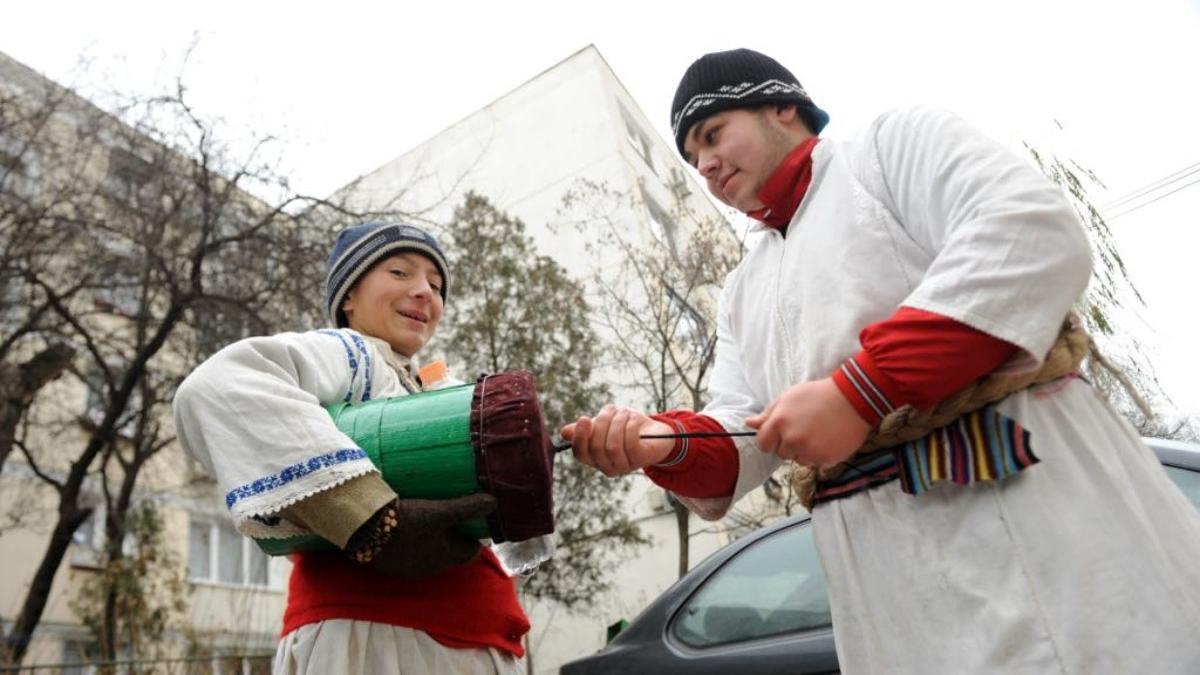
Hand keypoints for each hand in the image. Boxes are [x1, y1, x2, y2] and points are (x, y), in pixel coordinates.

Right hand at [358, 493, 495, 577]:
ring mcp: (409, 570)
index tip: (472, 521)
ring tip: (430, 520)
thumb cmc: (407, 521)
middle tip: (451, 516)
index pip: (470, 552)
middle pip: (450, 553)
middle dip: (453, 538)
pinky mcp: (391, 567)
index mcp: (446, 557)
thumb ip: (467, 508)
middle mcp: (430, 568)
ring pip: (429, 555)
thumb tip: (494, 502)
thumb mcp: (439, 511)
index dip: (473, 537)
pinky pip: (410, 556)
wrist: (365, 529)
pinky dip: (413, 545)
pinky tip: (407, 529)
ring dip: (432, 541)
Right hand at [560, 405, 676, 475]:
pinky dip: (630, 426)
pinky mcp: (640, 460)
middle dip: (602, 424)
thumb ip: (587, 429)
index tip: (584, 418)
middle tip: (611, 410)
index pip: (580, 454)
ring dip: (617, 423)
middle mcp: (608, 467)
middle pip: (596, 448)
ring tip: (623, 412)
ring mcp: (625, 466)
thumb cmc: (627, 427)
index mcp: (596, 458)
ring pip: (612, 446)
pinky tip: (632, 419)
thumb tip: (564, 432)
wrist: (657, 434)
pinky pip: (630, 444)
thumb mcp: (605, 424)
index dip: (579, 438)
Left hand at [745, 378, 869, 466]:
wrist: (853, 398)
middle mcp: (791, 439)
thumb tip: (748, 423)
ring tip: (818, 433)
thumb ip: (768, 414)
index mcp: (779, 422)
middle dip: (789, 445)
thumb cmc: (818, 395)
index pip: (763, 444)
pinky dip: (820, 455)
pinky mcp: (825, 459)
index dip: (771, 440)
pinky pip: (815, 464)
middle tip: (805, 429)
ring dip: (805, 451)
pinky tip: (828, 439)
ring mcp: (808, 451)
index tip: (781, 435)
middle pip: (781, 454)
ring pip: (798, 460)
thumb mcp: (789, 397)